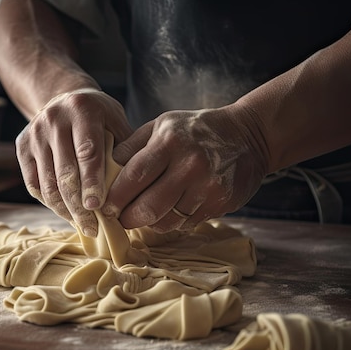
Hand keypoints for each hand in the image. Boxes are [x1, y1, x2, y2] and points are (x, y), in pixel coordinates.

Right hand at [16, 89, 132, 236]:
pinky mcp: (22, 147)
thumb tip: (134, 187)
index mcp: (82, 109)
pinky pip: (34, 184)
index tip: (98, 207)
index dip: (92, 182)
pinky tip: (67, 214)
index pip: (87, 152)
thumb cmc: (100, 117)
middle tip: (93, 227)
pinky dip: (50, 203)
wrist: (64, 97)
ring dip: (64, 210)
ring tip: (82, 226)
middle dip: (78, 205)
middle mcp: (54, 119)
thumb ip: (126, 149)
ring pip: (47, 182)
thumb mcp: (117, 122)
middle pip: (65, 172)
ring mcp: (34, 133)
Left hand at [103, 105, 268, 232]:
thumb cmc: (195, 131)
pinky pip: (186, 223)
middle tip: (120, 218)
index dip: (115, 197)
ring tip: (144, 214)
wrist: (247, 137)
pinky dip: (172, 221)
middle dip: (128, 218)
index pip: (133, 177)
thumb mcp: (161, 126)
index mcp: (169, 142)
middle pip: (148, 206)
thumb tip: (103, 171)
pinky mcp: (220, 203)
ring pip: (167, 221)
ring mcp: (207, 187)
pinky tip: (170, 210)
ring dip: (150, 222)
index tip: (104, 206)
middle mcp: (190, 165)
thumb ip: (132, 147)